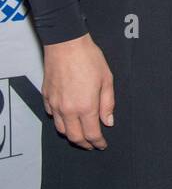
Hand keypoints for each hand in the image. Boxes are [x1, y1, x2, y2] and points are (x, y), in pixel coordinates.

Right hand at [42, 34, 114, 148]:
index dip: (98, 143)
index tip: (102, 145)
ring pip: (61, 129)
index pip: (92, 134)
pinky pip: (51, 115)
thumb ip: (108, 103)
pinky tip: (66, 117)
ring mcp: (55, 104)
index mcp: (86, 106)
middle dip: (85, 144)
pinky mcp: (46, 97)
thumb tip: (108, 121)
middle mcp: (68, 109)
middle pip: (74, 137)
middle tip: (92, 144)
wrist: (66, 43)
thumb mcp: (107, 79)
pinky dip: (60, 121)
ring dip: (71, 135)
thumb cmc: (89, 58)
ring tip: (80, 133)